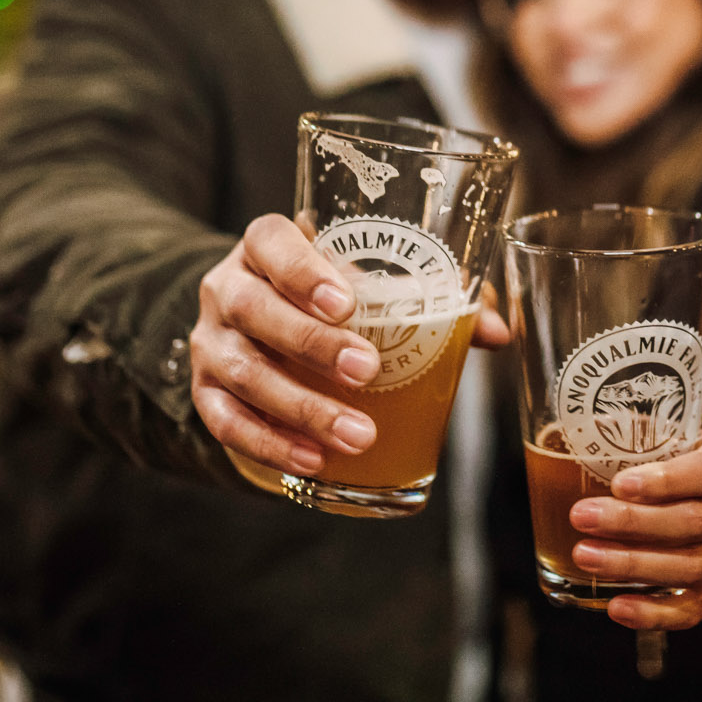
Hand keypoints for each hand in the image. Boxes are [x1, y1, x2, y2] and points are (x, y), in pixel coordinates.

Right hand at [191, 215, 509, 477]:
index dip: (301, 269)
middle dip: (311, 344)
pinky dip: (269, 443)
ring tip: (357, 435)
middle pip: (255, 309)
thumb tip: (497, 331)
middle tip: (367, 371)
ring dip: (301, 407)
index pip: (270, 240)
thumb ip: (433, 296)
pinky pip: (225, 420)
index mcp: (267, 245)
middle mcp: (229, 286)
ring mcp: (210, 340)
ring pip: (243, 370)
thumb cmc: (334, 295)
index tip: (346, 302)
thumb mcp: (371, 282)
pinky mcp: (204, 391)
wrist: (259, 323)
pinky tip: (312, 461)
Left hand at [567, 430, 701, 630]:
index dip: (666, 480)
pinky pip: (691, 610)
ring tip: (585, 556)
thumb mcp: (681, 440)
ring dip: (633, 565)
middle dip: (633, 523)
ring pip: (689, 567)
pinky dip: (653, 612)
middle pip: (692, 522)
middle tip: (583, 517)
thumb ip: (642, 439)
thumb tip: (574, 436)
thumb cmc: (690, 464)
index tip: (620, 484)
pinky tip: (617, 606)